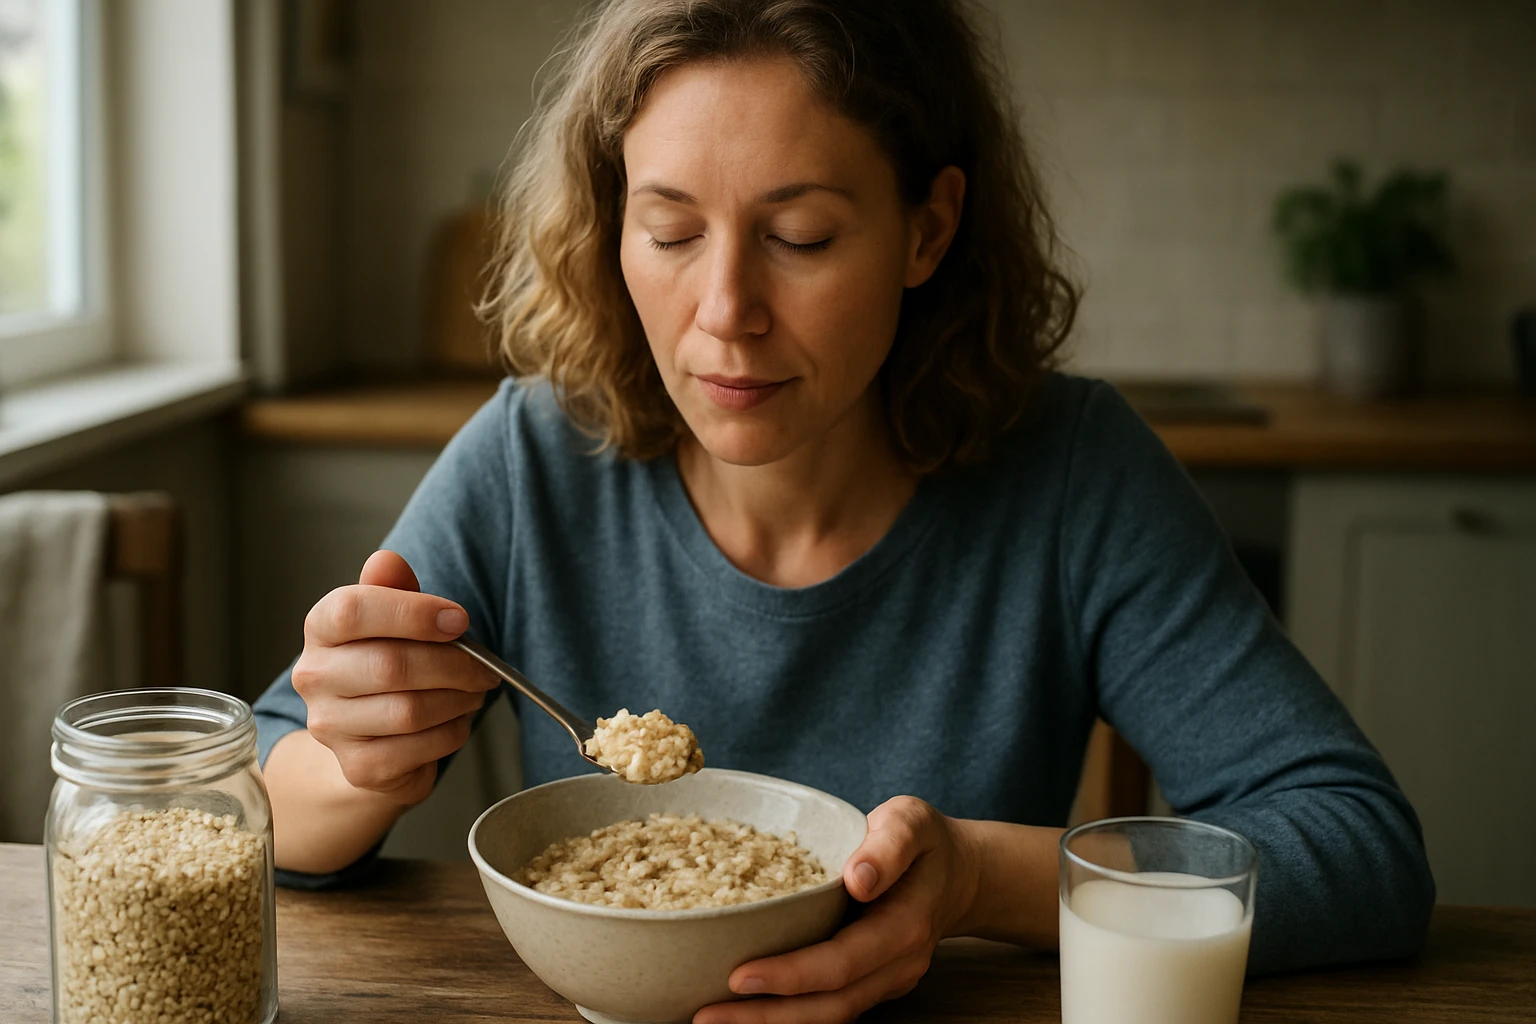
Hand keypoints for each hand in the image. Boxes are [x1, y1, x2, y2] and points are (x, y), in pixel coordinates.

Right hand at [292, 549, 497, 806]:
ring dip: (458, 699)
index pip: (352, 611)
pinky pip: (420, 747)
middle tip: (484, 667)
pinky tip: (456, 719)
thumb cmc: (389, 662)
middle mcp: (314, 677)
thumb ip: (394, 588)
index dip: (413, 613)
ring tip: (473, 690)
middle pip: (391, 665)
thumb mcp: (394, 617)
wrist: (373, 737)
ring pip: (409, 711)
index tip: (459, 620)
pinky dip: (452, 732)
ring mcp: (330, 726)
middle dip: (454, 664)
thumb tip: (387, 561)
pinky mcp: (359, 767)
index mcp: (321, 628)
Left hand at [694, 796, 981, 1023]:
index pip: (842, 963)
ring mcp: (885, 981)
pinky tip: (744, 1010)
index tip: (739, 976)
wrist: (959, 875)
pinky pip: (829, 1008)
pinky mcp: (871, 984)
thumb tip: (858, 878)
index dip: (791, 975)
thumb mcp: (912, 822)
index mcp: (904, 926)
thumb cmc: (926, 842)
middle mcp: (896, 966)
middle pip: (830, 1006)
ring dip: (772, 1023)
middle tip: (705, 1014)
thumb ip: (888, 845)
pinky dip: (788, 1013)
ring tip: (712, 1018)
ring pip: (828, 1016)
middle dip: (766, 1016)